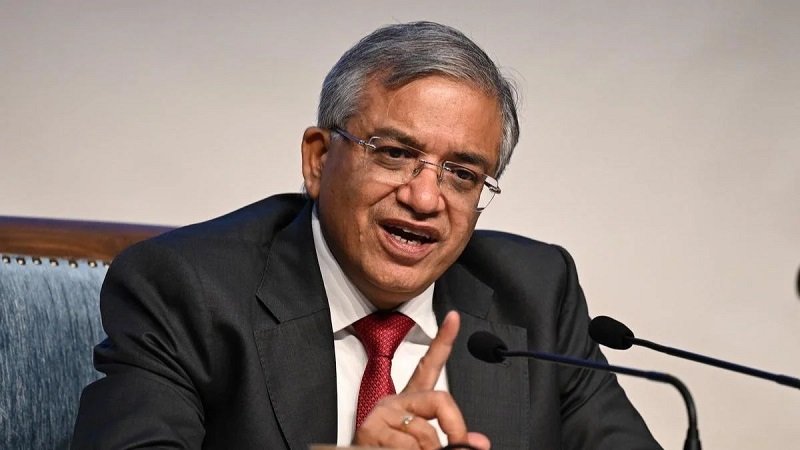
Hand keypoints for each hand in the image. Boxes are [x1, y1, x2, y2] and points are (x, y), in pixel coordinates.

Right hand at [353, 311, 490, 449]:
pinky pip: (407, 445)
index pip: (428, 366)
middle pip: (439, 399)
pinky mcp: (369, 428)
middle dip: (454, 427)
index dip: (443, 340)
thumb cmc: (393, 449)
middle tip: (456, 446)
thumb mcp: (427, 445)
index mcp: (410, 401)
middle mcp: (394, 401)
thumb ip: (451, 435)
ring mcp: (381, 412)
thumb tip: (479, 442)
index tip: (454, 317)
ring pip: (426, 431)